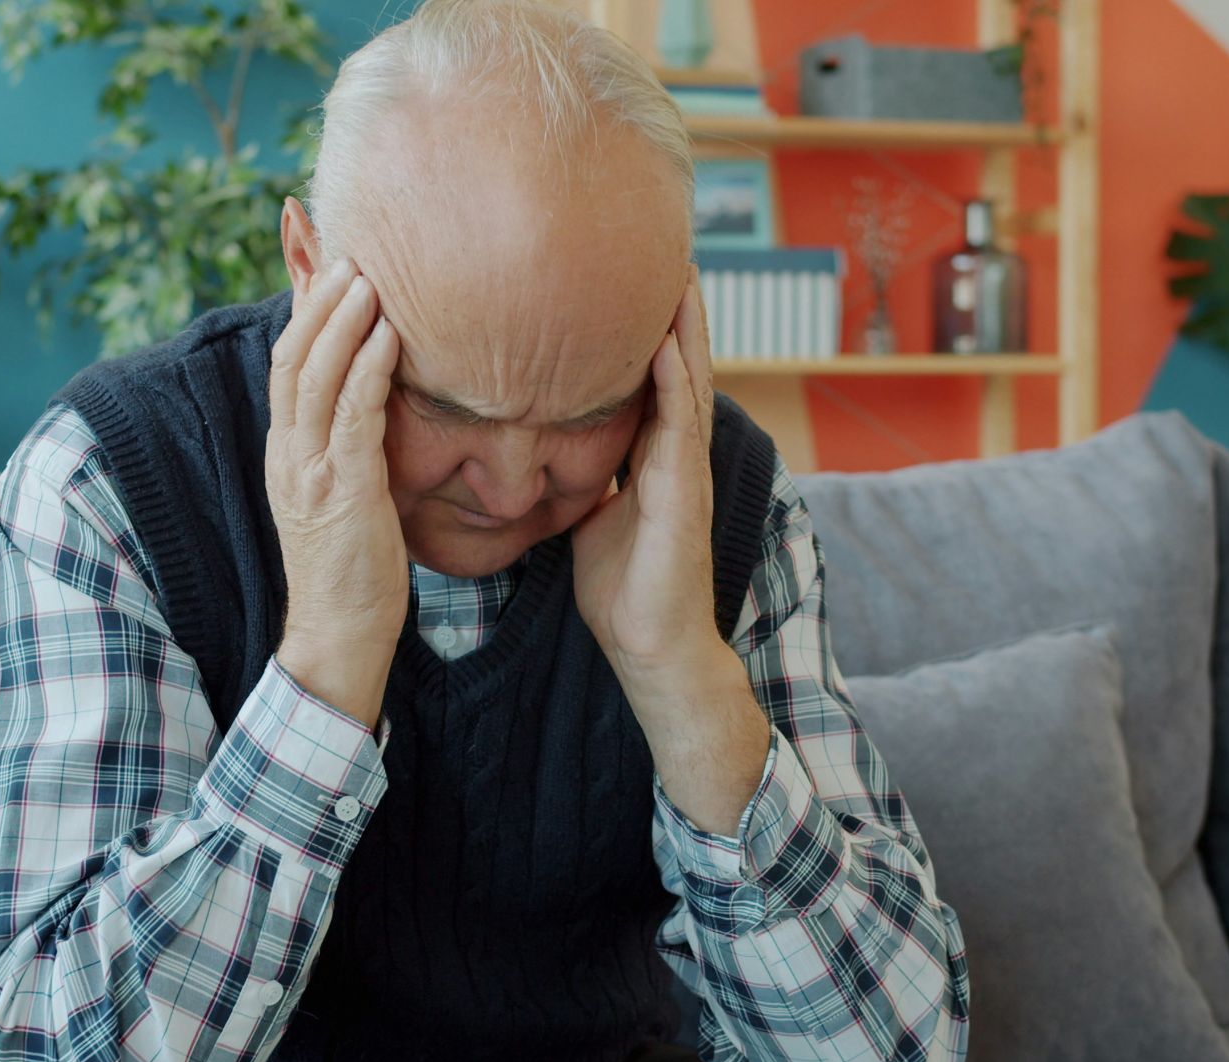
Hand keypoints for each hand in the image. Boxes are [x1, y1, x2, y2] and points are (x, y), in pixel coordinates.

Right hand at [266, 257, 408, 723]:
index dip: (302, 310)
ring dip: (342, 321)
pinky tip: (389, 336)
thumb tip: (378, 404)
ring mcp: (310, 470)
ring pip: (314, 376)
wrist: (338, 634)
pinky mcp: (342, 491)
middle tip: (352, 253)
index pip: (288, 362)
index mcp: (286, 450)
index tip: (324, 262)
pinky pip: (352, 417)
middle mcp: (288, 452)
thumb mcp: (346, 493)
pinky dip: (366, 369)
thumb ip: (352, 445)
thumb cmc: (354, 567)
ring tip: (369, 276)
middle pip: (293, 355)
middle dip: (318, 299)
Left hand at [572, 264, 725, 697]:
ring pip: (690, 384)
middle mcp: (674, 453)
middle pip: (679, 365)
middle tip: (666, 248)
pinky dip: (676, 384)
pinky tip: (666, 344)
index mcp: (652, 454)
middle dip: (675, 310)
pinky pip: (680, 428)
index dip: (645, 327)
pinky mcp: (683, 495)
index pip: (651, 376)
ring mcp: (685, 471)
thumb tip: (538, 448)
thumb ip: (578, 474)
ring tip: (680, 274)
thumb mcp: (589, 513)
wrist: (649, 646)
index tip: (627, 275)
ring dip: (686, 329)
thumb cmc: (621, 586)